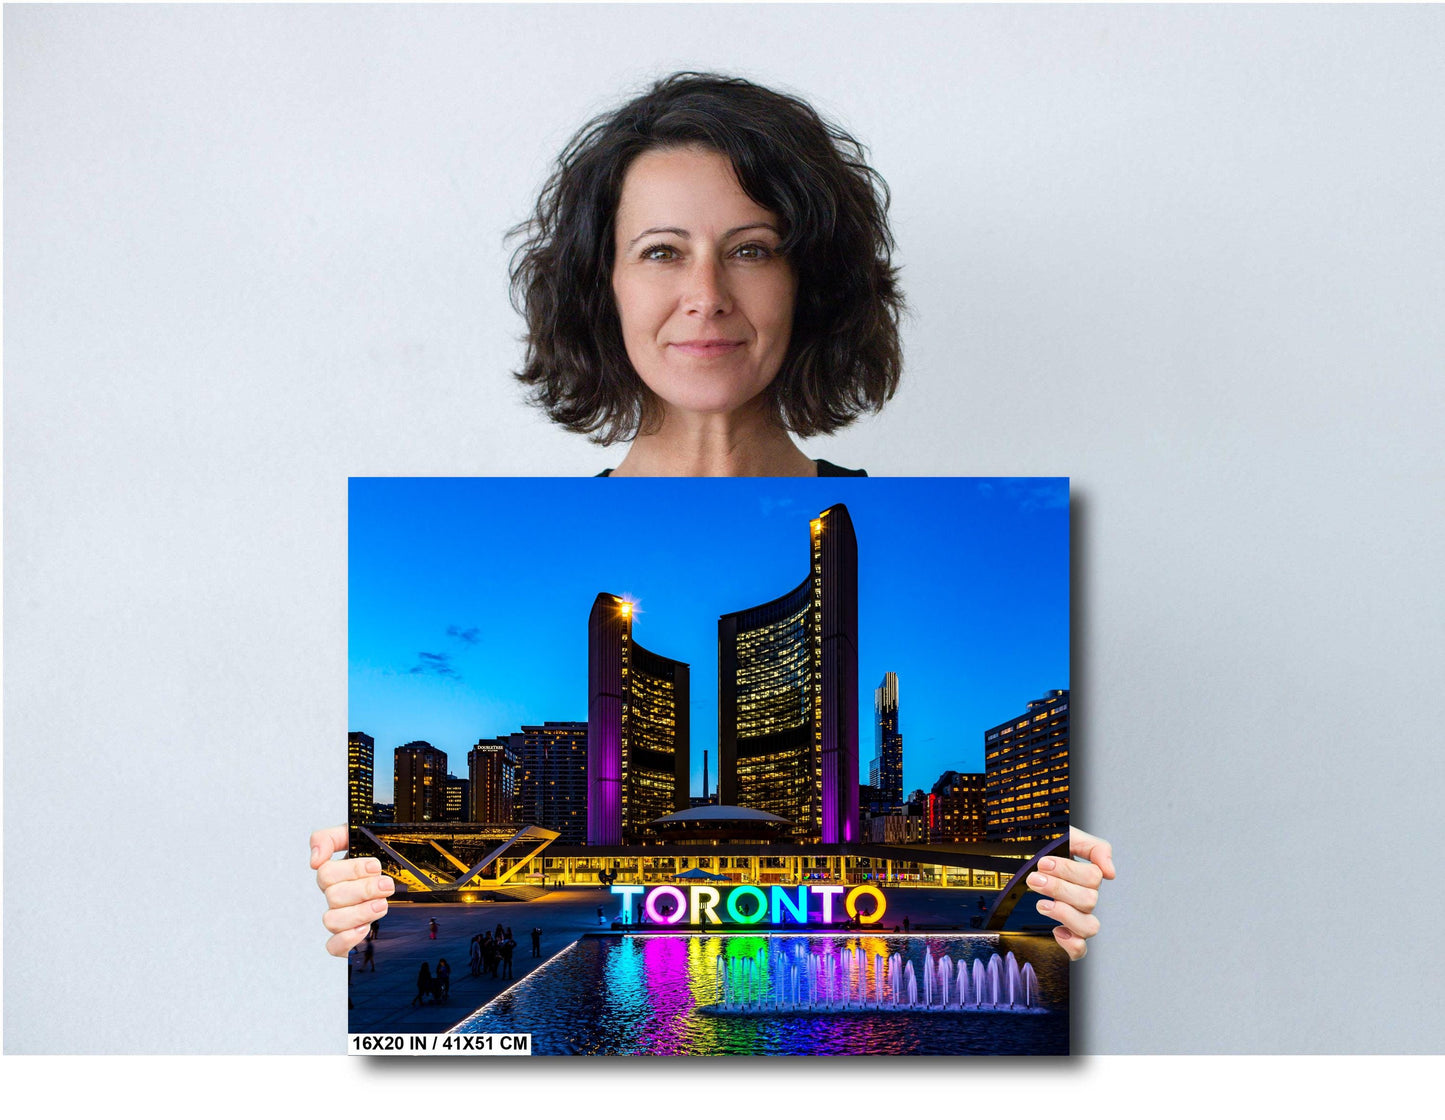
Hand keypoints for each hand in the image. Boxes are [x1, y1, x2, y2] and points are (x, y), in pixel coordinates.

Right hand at [310, 825, 393, 956]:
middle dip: (363, 890)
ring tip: (382, 905)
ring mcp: (343, 918)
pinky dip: (347, 939)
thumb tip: (315, 859)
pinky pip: (333, 946)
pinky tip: (365, 929)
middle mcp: (337, 897)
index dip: (351, 870)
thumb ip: (332, 838)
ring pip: (332, 920)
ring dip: (359, 912)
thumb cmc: (384, 858)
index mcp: (337, 874)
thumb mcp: (362, 837)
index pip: (326, 873)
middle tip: (386, 885)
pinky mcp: (350, 939)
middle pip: (333, 896)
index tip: (375, 866)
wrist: (413, 882)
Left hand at [1027, 826, 1114, 960]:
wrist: (1017, 861)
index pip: (1093, 878)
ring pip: (1089, 927)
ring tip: (1041, 904)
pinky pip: (1080, 950)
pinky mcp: (1065, 937)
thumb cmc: (1044, 851)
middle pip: (1089, 900)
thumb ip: (1094, 847)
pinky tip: (1056, 930)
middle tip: (1035, 879)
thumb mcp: (1067, 837)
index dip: (1068, 870)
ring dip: (1064, 914)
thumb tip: (1110, 872)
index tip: (1044, 863)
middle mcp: (1084, 900)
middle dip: (1058, 888)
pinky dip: (1071, 943)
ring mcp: (1077, 919)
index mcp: (1086, 877)